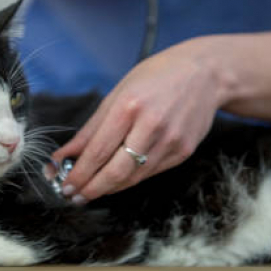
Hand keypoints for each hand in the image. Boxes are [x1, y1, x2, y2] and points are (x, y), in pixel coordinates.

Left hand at [52, 39, 223, 203]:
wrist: (206, 73)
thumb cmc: (157, 77)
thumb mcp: (118, 92)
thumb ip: (92, 128)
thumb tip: (65, 154)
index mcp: (130, 106)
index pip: (98, 151)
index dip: (79, 173)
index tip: (64, 185)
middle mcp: (152, 125)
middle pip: (116, 172)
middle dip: (91, 189)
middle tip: (74, 196)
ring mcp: (171, 141)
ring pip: (133, 178)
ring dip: (109, 188)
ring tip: (91, 190)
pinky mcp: (183, 152)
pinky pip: (150, 173)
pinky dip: (130, 179)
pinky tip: (118, 179)